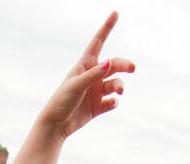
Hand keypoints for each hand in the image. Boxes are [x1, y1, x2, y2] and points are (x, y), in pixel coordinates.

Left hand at [35, 12, 134, 141]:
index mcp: (84, 65)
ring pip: (115, 84)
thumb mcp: (77, 85)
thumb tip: (109, 62)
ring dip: (119, 86)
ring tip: (119, 91)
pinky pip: (112, 102)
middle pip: (113, 65)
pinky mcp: (98, 107)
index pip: (98, 42)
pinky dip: (114, 102)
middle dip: (124, 65)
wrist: (56, 124)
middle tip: (132, 68)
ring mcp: (96, 91)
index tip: (115, 13)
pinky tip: (111, 104)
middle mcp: (92, 76)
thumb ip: (94, 74)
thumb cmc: (62, 101)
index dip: (106, 28)